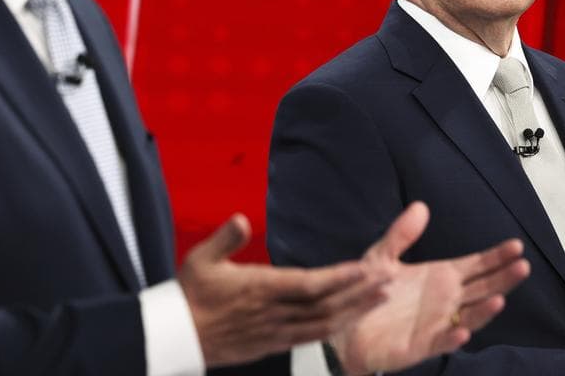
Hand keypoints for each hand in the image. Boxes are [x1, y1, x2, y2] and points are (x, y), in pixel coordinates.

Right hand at [180, 213, 390, 366]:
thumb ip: (225, 238)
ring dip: (354, 311)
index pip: (310, 285)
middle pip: (326, 305)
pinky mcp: (272, 344)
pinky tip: (349, 320)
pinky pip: (311, 337)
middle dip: (360, 293)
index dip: (341, 278)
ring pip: (323, 324)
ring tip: (379, 298)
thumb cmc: (189, 296)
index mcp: (260, 289)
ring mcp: (275, 332)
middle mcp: (273, 313)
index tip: (365, 268)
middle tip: (388, 281)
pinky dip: (335, 328)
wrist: (176, 336)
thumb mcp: (200, 259)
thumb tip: (240, 219)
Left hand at [329, 202, 530, 374]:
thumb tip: (420, 206)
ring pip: (470, 317)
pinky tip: (462, 330)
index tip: (516, 246)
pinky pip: (442, 341)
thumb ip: (401, 234)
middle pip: (483, 288)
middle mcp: (446, 300)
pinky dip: (453, 336)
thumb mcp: (382, 256)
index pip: (477, 265)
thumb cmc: (369, 291)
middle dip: (503, 278)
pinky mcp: (422, 344)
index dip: (497, 257)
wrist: (345, 324)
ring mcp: (438, 323)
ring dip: (485, 310)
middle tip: (522, 265)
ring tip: (499, 299)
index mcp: (442, 277)